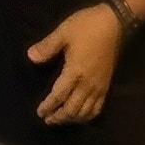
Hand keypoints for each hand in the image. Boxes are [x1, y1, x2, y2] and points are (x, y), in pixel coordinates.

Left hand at [29, 4, 122, 125]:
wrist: (114, 24)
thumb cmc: (87, 26)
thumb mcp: (63, 32)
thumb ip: (47, 47)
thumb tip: (30, 57)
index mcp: (75, 72)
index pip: (59, 95)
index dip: (49, 106)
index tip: (40, 112)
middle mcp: (87, 84)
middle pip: (72, 109)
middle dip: (59, 117)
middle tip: (48, 120)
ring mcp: (98, 87)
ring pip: (84, 112)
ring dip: (72, 119)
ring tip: (61, 120)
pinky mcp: (106, 86)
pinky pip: (97, 108)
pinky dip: (87, 116)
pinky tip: (80, 117)